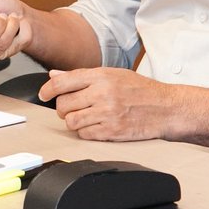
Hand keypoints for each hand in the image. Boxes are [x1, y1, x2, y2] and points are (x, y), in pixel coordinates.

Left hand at [40, 68, 179, 141]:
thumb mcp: (113, 74)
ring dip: (73, 121)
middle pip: (64, 104)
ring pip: (71, 121)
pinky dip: (85, 131)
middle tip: (71, 107)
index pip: (63, 82)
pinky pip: (84, 134)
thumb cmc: (140, 89)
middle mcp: (102, 93)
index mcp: (101, 76)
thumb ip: (83, 76)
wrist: (165, 107)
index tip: (43, 94)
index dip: (48, 89)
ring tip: (83, 117)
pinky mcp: (112, 131)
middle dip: (63, 108)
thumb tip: (55, 75)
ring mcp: (107, 113)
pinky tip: (94, 125)